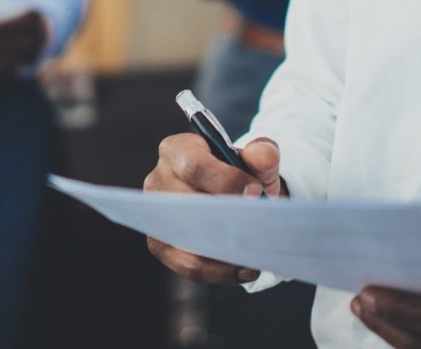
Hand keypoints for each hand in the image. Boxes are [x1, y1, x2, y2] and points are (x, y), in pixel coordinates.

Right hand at [143, 134, 282, 283]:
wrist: (233, 196)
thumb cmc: (240, 174)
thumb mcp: (256, 160)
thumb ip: (262, 154)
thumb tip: (263, 156)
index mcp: (178, 149)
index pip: (193, 165)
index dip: (224, 180)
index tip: (254, 192)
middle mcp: (159, 179)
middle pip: (186, 203)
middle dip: (224, 218)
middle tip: (256, 228)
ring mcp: (156, 214)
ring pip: (185, 237)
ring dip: (221, 251)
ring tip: (253, 256)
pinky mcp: (161, 243)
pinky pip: (186, 264)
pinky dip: (216, 270)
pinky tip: (243, 269)